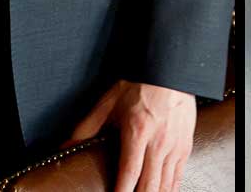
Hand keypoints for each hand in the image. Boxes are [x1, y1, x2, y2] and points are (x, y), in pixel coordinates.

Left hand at [63, 80, 196, 191]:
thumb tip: (64, 148)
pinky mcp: (185, 144)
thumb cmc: (139, 84)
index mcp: (138, 133)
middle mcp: (159, 142)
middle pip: (150, 184)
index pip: (129, 173)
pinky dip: (171, 187)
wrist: (170, 69)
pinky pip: (179, 173)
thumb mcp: (108, 103)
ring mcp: (175, 145)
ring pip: (167, 182)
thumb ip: (86, 128)